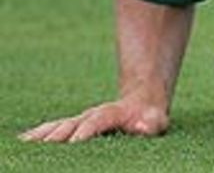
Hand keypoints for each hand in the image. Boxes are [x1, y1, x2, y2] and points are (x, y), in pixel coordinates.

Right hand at [19, 99, 168, 142]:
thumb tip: (144, 126)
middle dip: (57, 134)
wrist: (140, 101)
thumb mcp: (156, 119)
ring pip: (59, 126)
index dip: (87, 130)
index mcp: (112, 114)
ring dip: (43, 134)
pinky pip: (54, 129)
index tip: (74, 141)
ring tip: (26, 142)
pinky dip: (40, 134)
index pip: (98, 121)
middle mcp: (92, 115)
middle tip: (42, 145)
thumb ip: (152, 123)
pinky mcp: (74, 126)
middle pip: (72, 124)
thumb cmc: (149, 117)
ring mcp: (81, 120)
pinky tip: (25, 140)